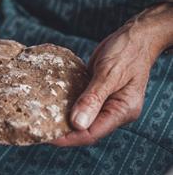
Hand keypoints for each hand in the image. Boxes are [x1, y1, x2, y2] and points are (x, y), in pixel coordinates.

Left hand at [51, 2, 172, 145]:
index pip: (92, 133)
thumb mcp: (109, 74)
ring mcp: (105, 102)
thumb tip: (76, 124)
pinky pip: (80, 102)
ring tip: (41, 118)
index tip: (48, 136)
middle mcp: (113, 110)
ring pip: (81, 116)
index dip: (69, 138)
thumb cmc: (127, 52)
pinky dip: (67, 103)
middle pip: (85, 128)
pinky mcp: (97, 92)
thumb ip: (93, 99)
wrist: (134, 36)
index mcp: (122, 110)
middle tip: (40, 128)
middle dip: (64, 130)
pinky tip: (51, 102)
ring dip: (63, 118)